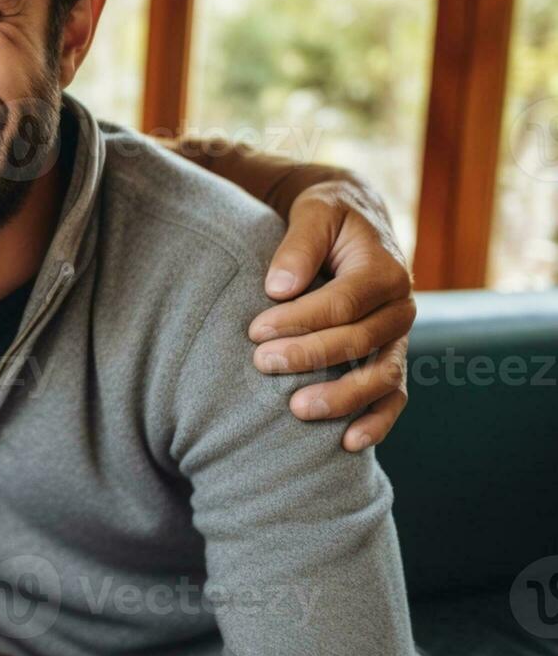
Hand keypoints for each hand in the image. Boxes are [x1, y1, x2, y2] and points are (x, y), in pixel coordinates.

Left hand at [247, 179, 414, 451]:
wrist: (353, 221)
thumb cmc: (327, 217)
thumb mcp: (314, 213)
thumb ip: (299, 245)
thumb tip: (279, 288)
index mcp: (384, 269)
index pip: (342, 303)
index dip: (299, 320)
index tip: (255, 331)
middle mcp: (400, 306)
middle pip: (359, 341)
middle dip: (308, 356)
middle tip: (261, 363)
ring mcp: (399, 338)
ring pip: (381, 376)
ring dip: (342, 398)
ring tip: (297, 410)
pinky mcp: (391, 357)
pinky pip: (393, 396)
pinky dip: (377, 421)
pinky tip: (349, 443)